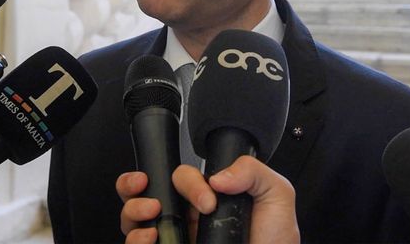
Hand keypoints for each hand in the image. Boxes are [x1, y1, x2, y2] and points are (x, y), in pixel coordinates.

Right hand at [117, 156, 298, 243]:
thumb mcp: (276, 197)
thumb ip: (253, 171)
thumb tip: (218, 177)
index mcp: (208, 198)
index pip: (182, 177)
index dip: (188, 182)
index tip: (208, 200)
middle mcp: (186, 218)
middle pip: (146, 191)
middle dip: (134, 183)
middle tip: (148, 188)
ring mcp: (175, 238)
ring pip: (133, 217)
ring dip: (133, 209)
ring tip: (151, 213)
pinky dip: (134, 238)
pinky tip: (151, 237)